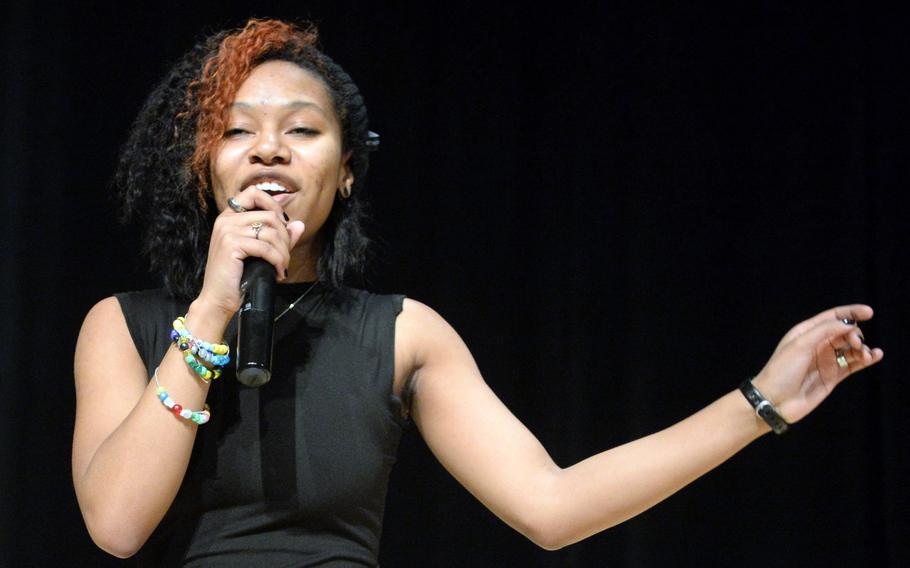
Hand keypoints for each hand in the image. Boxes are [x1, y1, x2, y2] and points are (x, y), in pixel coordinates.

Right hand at [196, 187, 305, 318]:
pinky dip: (278, 261)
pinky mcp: (231, 244)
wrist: (218, 300)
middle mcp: (226, 220)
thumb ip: (279, 237)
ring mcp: (227, 230)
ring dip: (283, 253)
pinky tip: (278, 274)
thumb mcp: (260, 253)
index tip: (283, 225)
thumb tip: (299, 224)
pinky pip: (266, 247)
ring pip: (271, 232)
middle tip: (284, 258)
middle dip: (285, 238)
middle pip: (270, 216)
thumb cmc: (238, 277)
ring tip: (281, 268)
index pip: (253, 193)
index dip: (274, 205)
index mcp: (229, 217)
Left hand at [752, 304, 883, 424]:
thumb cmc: (782, 370)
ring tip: (865, 355)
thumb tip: (848, 324)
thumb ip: (824, 331)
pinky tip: (875, 356)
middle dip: (855, 334)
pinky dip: (866, 360)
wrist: (775, 401)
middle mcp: (818, 344)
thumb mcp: (800, 345)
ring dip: (862, 348)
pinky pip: (853, 365)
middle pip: (844, 332)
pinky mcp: (833, 376)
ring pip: (851, 349)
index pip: (832, 317)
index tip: (869, 312)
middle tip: (856, 343)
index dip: (851, 313)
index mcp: (807, 332)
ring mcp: (826, 360)